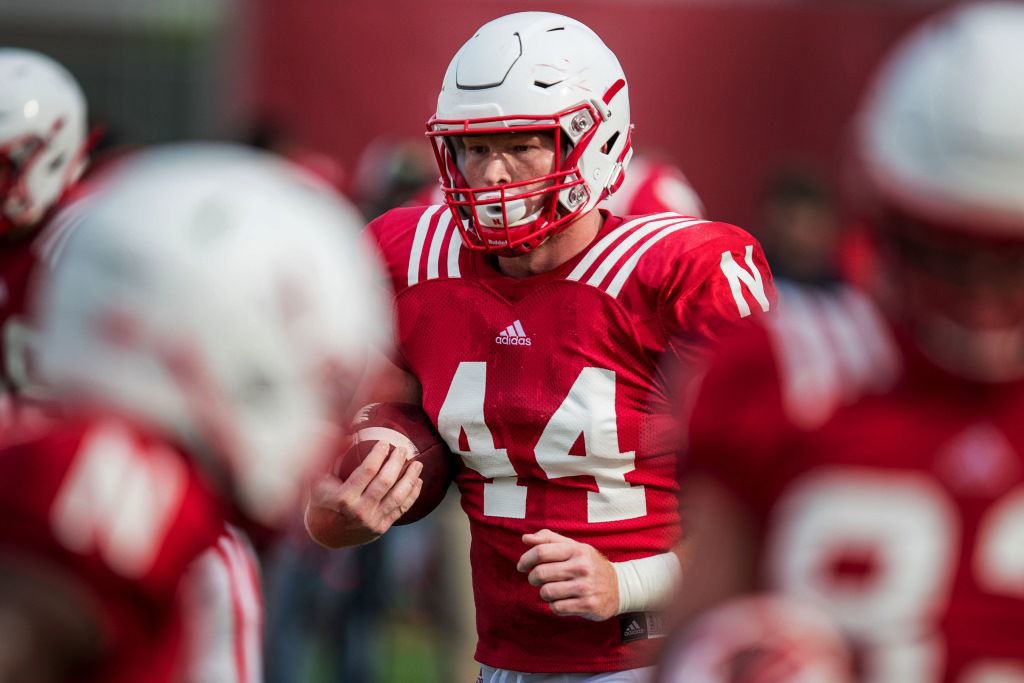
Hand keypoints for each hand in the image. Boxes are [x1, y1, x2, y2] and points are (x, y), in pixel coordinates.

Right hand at [305, 441, 422, 547]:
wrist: (325, 534)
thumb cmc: (322, 501)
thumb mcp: (319, 480)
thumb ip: (332, 458)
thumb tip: (349, 436)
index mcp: (344, 497)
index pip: (367, 471)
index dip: (378, 454)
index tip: (384, 443)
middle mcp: (359, 510)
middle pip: (385, 482)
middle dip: (397, 462)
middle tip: (402, 449)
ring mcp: (372, 520)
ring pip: (398, 496)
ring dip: (410, 478)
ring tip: (418, 464)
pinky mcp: (381, 527)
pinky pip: (401, 509)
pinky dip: (412, 495)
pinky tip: (417, 482)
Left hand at [516, 528, 618, 620]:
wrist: (620, 587)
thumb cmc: (589, 565)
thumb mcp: (574, 547)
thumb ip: (549, 540)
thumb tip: (525, 538)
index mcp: (577, 550)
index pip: (541, 551)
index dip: (526, 559)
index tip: (522, 566)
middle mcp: (582, 567)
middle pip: (540, 573)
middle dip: (533, 578)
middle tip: (537, 579)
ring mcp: (585, 587)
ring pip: (546, 592)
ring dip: (544, 593)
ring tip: (553, 590)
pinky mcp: (588, 605)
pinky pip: (556, 608)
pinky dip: (555, 606)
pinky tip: (563, 601)